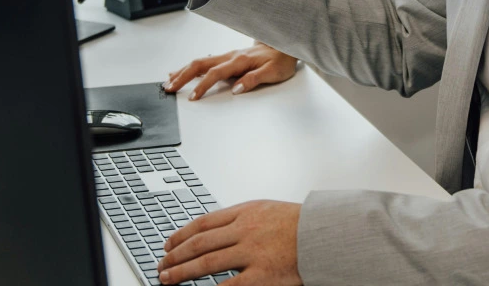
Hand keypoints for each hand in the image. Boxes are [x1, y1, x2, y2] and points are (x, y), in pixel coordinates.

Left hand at [159, 200, 301, 285]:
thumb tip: (212, 230)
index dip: (181, 235)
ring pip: (206, 263)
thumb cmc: (301, 224)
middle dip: (175, 255)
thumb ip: (241, 218)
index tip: (168, 244)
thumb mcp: (267, 210)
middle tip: (161, 265)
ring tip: (167, 279)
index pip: (202, 223)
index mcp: (245, 212)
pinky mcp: (261, 276)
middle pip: (198, 243)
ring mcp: (251, 254)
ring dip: (181, 271)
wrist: (327, 235)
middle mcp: (244, 230)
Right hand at [164, 43, 300, 99]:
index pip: (215, 74)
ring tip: (169, 80)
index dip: (203, 86)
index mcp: (239, 61)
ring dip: (183, 71)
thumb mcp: (273, 72)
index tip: (193, 97)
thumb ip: (254, 79)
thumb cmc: (280, 60)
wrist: (284, 45)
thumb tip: (236, 88)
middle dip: (183, 76)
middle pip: (200, 64)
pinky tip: (183, 71)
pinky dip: (191, 67)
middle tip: (169, 88)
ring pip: (200, 61)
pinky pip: (205, 61)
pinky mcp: (227, 58)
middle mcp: (230, 56)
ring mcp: (227, 56)